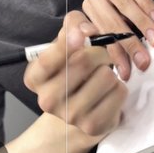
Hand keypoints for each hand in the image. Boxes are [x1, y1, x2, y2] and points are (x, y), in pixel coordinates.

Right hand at [23, 11, 127, 139]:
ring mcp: (70, 116)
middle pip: (83, 62)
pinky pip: (119, 92)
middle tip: (101, 54)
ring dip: (110, 70)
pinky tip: (107, 92)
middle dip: (99, 51)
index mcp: (35, 78)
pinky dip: (119, 87)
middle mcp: (47, 100)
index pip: (48, 60)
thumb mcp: (64, 45)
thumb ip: (72, 26)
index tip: (83, 33)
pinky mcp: (92, 126)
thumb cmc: (72, 71)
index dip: (67, 43)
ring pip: (106, 76)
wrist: (79, 112)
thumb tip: (88, 29)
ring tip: (101, 76)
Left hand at [82, 0, 153, 80]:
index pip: (102, 36)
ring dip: (142, 25)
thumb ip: (124, 30)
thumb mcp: (125, 11)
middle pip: (111, 23)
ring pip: (123, 6)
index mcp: (89, 9)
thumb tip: (131, 60)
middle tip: (144, 61)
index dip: (116, 55)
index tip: (128, 73)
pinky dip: (146, 4)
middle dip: (129, 44)